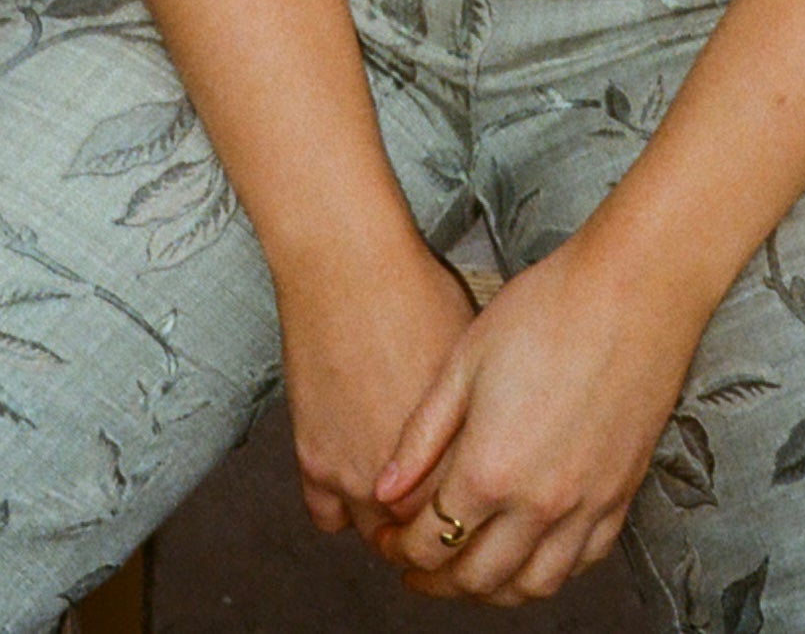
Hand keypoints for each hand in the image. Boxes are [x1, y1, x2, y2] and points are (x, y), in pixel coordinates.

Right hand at [277, 239, 478, 548]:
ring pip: (374, 533)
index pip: (466, 517)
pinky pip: (327, 516)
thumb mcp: (468, 360)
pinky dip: (339, 503)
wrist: (347, 268)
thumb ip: (474, 420)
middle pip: (421, 537)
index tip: (465, 505)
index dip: (467, 512)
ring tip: (392, 495)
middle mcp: (409, 480)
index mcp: (455, 455)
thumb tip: (490, 440)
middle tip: (429, 508)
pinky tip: (352, 473)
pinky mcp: (314, 462)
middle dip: (427, 527)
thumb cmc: (417, 295)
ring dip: (384, 521)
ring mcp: (356, 476)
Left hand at [369, 230, 704, 603]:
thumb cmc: (545, 309)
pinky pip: (582, 561)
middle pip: (477, 578)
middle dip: (436, 580)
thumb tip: (384, 491)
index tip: (386, 538)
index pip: (430, 543)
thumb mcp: (465, 360)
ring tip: (468, 568)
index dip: (398, 549)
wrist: (632, 289)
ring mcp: (587, 504)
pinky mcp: (622, 494)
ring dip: (493, 590)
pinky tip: (530, 549)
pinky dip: (550, 571)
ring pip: (533, 586)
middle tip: (415, 565)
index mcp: (490, 469)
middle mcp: (539, 503)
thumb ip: (422, 436)